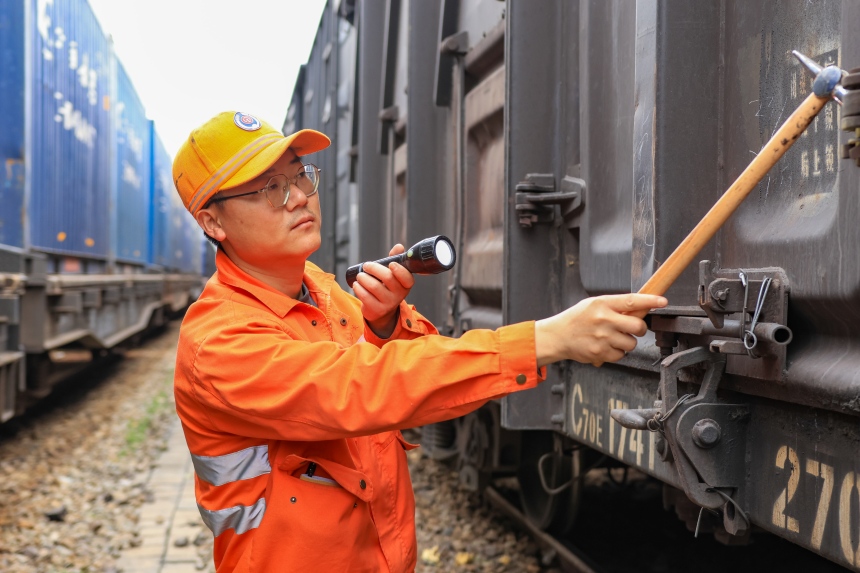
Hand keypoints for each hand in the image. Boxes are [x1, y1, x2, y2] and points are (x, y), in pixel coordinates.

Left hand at [352, 244, 415, 337]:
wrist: (380, 310)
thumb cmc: (386, 287)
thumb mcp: (392, 274)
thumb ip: (395, 259)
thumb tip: (399, 246)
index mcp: (406, 284)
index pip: (407, 278)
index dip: (399, 270)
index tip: (391, 264)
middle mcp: (399, 295)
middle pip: (387, 277)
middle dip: (374, 268)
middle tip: (366, 266)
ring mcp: (389, 303)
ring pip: (374, 286)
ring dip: (363, 278)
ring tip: (360, 276)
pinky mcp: (377, 310)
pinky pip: (365, 296)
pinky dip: (358, 288)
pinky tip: (357, 285)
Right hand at [534, 294, 667, 366]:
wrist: (558, 336)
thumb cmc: (576, 319)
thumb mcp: (593, 304)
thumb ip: (614, 306)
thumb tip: (639, 309)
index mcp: (602, 304)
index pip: (632, 300)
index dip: (650, 301)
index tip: (662, 301)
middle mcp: (603, 319)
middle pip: (638, 326)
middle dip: (639, 329)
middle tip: (632, 328)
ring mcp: (603, 337)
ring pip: (631, 343)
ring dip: (627, 342)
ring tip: (612, 338)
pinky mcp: (601, 353)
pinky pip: (621, 355)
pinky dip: (616, 352)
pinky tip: (606, 346)